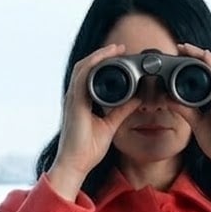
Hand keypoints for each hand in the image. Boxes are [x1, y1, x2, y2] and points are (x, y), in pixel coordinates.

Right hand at [50, 43, 137, 178]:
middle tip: (120, 48)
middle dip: (102, 55)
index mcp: (81, 101)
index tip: (121, 56)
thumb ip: (122, 111)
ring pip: (82, 68)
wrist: (75, 164)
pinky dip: (92, 65)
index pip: (90, 75)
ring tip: (115, 49)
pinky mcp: (74, 103)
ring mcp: (72, 99)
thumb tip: (138, 100)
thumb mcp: (111, 125)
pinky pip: (81, 78)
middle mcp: (75, 97)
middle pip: (85, 67)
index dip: (103, 63)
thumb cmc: (87, 149)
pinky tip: (103, 59)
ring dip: (98, 56)